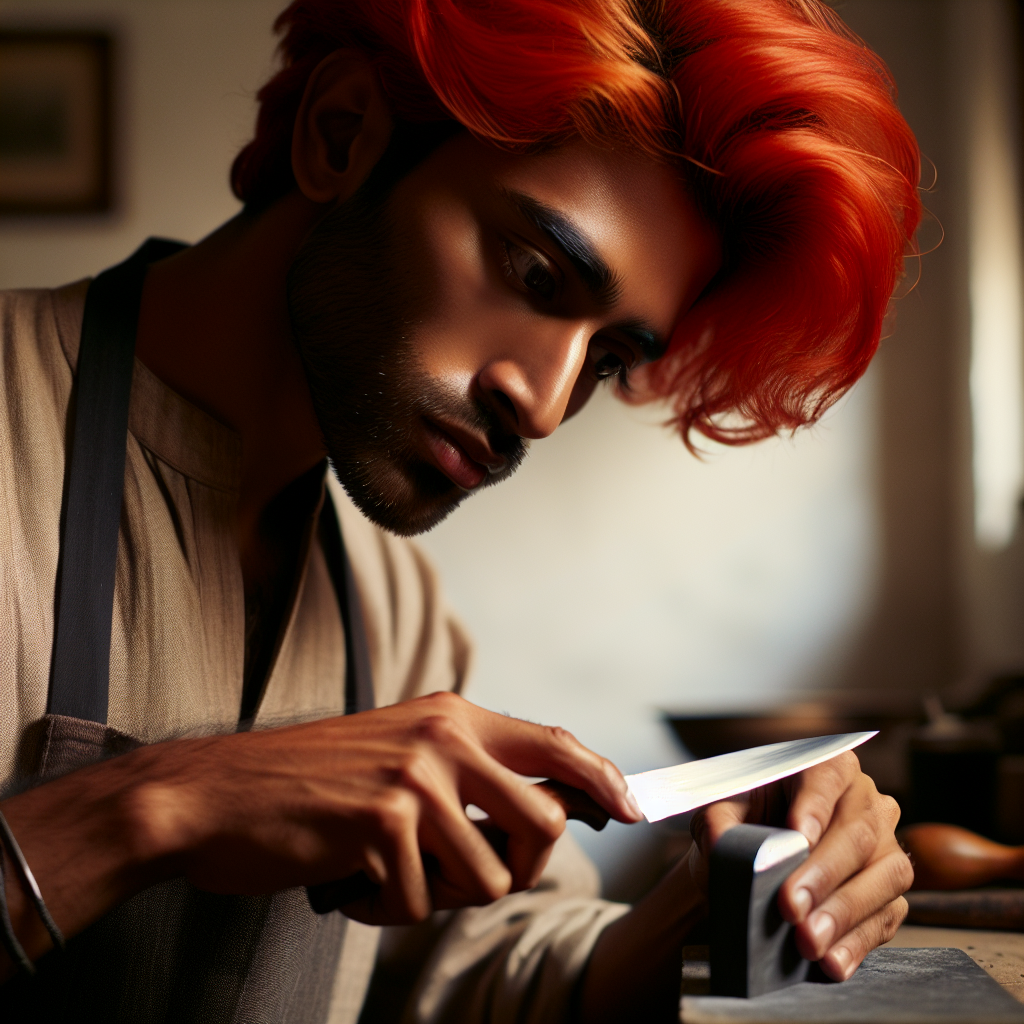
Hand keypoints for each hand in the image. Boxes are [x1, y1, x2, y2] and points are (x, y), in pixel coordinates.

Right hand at [124, 691, 640, 924]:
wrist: (220, 793)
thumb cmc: (311, 783)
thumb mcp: (401, 754)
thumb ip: (469, 774)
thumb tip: (543, 814)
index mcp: (452, 717)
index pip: (553, 743)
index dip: (601, 779)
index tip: (629, 809)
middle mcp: (444, 738)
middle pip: (542, 824)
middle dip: (514, 868)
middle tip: (456, 870)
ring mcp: (415, 778)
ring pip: (485, 878)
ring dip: (437, 893)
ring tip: (387, 869)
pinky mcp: (383, 823)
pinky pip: (419, 903)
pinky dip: (386, 908)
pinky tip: (352, 878)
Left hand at [688, 752, 911, 979]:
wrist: (748, 861)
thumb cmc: (740, 824)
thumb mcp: (720, 811)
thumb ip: (718, 821)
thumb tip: (719, 842)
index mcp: (824, 765)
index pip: (826, 779)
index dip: (814, 807)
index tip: (797, 837)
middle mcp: (865, 800)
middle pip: (857, 833)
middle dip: (823, 874)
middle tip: (791, 906)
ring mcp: (885, 845)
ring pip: (883, 875)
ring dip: (844, 913)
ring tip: (809, 940)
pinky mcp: (890, 892)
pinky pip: (886, 916)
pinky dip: (858, 942)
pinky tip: (832, 961)